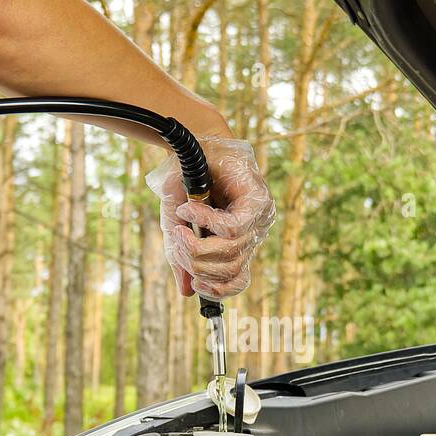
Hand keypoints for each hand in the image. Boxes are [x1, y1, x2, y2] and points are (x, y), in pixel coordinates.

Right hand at [146, 137, 275, 298]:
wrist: (195, 143)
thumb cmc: (188, 183)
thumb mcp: (179, 225)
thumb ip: (182, 257)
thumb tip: (186, 292)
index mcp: (239, 243)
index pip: (238, 280)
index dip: (218, 289)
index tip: (196, 284)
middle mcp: (253, 233)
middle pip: (229, 267)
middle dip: (197, 262)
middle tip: (177, 242)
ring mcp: (259, 218)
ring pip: (230, 250)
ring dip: (197, 244)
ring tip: (178, 228)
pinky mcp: (258, 200)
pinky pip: (232, 226)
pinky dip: (205, 221)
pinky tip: (188, 209)